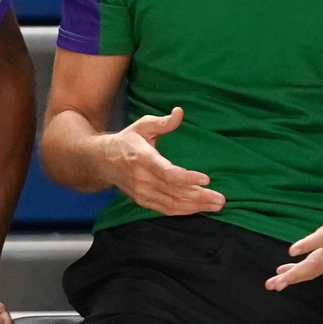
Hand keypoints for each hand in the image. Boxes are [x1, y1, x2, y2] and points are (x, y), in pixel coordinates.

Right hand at [98, 107, 224, 215]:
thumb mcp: (142, 125)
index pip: (167, 172)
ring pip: (171, 204)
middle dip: (199, 197)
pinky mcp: (142, 201)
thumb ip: (162, 122)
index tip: (206, 179)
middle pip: (173, 192)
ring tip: (215, 206)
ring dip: (195, 207)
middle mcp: (142, 179)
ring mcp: (141, 192)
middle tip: (220, 199)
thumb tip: (179, 112)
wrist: (102, 161)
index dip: (187, 178)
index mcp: (142, 158)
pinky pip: (165, 209)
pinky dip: (183, 211)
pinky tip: (199, 209)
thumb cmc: (127, 140)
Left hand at [265, 157, 322, 291]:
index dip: (308, 244)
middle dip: (294, 274)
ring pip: (316, 270)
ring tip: (275, 284)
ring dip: (295, 278)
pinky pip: (321, 270)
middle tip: (275, 282)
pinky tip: (290, 275)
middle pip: (315, 264)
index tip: (292, 251)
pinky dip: (305, 274)